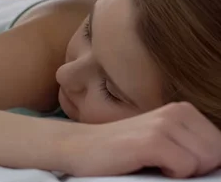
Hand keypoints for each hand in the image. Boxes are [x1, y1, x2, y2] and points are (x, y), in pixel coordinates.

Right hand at [64, 102, 220, 178]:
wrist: (78, 146)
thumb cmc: (120, 151)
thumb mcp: (162, 142)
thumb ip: (190, 146)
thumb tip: (218, 160)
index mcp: (182, 111)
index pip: (220, 145)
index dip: (204, 163)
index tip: (176, 163)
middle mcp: (176, 112)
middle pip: (217, 154)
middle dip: (195, 168)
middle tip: (163, 165)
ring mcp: (163, 124)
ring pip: (204, 162)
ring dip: (181, 172)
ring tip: (154, 164)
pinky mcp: (151, 140)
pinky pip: (184, 166)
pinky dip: (170, 174)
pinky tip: (146, 164)